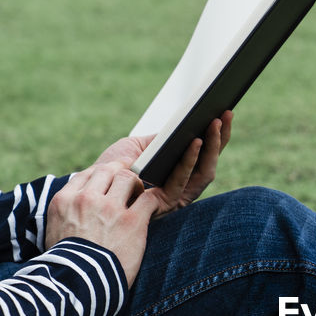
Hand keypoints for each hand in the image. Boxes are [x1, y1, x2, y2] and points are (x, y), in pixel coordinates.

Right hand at [45, 162, 155, 286]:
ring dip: (137, 184)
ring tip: (140, 194)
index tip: (109, 178)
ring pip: (128, 178)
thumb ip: (65, 215)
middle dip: (121, 171)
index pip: (86, 174)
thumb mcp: (53, 233)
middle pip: (108, 170)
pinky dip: (154, 200)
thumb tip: (74, 211)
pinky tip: (154, 207)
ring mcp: (109, 208)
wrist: (76, 285)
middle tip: (130, 177)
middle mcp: (86, 199)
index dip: (101, 174)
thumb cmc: (65, 264)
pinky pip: (149, 199)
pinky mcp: (132, 221)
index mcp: (64, 200)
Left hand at [95, 111, 232, 217]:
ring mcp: (176, 197)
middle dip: (220, 138)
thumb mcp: (138, 146)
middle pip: (210, 163)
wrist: (89, 186)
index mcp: (179, 173)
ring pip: (203, 173)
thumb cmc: (112, 166)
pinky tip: (195, 140)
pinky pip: (182, 181)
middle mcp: (182, 187)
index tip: (226, 111)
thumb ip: (161, 138)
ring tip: (214, 123)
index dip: (218, 135)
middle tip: (226, 113)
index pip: (205, 154)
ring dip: (211, 147)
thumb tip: (185, 124)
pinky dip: (190, 160)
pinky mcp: (165, 203)